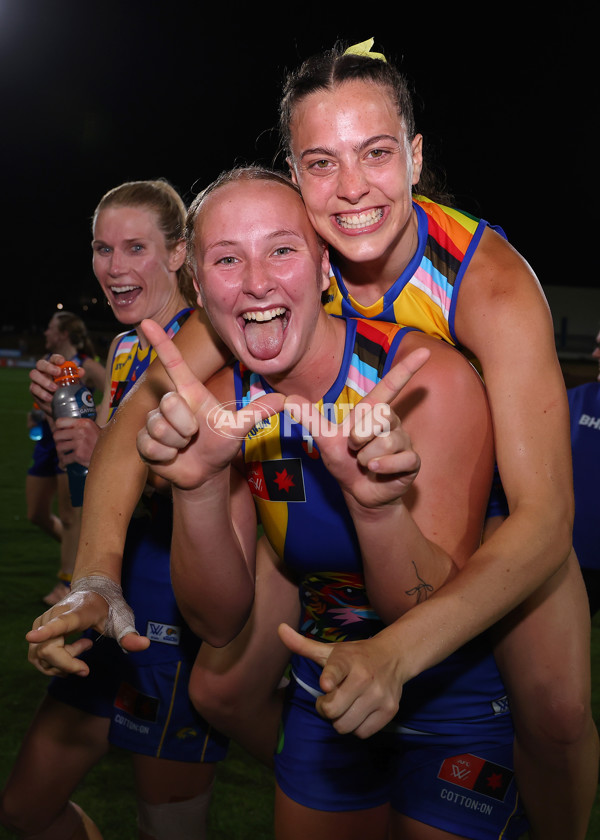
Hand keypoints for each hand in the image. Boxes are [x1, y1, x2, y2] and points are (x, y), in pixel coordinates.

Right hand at [26, 588, 148, 676]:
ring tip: (81, 648)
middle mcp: (52, 616)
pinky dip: (55, 663)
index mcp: (74, 613)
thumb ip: (130, 635)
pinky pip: (38, 657)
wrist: (92, 589)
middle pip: (49, 650)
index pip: (59, 624)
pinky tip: (71, 652)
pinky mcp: (35, 632)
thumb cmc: (107, 606)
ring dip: (62, 663)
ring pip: (42, 656)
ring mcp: (40, 624)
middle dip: (67, 664)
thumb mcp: (121, 619)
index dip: (46, 632)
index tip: (32, 636)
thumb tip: (145, 645)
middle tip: (86, 662)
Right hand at [29, 353, 84, 414]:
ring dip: (44, 381)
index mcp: (53, 366)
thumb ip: (76, 376)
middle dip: (48, 367)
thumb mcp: (72, 383)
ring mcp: (36, 379)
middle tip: (58, 373)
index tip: (62, 361)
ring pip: (34, 374)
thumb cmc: (66, 390)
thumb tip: (81, 371)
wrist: (59, 405)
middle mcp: (43, 371)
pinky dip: (42, 393)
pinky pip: (34, 388)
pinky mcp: (33, 389)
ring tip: (55, 389)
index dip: (57, 358)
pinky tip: (50, 398)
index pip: (53, 358)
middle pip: (41, 364)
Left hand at [53, 417, 99, 467]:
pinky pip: (64, 459)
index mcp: (83, 423)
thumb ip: (79, 427)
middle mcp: (81, 431)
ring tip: (64, 454)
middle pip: (56, 435)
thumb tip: (64, 429)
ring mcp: (80, 443)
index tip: (60, 433)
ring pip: (59, 447)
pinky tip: (64, 464)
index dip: (58, 428)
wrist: (111, 453)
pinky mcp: (79, 454)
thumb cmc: (101, 441)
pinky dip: (63, 463)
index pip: (60, 422)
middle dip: (58, 441)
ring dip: (60, 452)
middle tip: (62, 445)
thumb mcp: (92, 428)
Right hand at [137, 319, 283, 489]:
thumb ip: (258, 411)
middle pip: (169, 403)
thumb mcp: (239, 427)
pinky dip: (166, 455)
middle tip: (194, 435)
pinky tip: (172, 456)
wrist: (205, 473)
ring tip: (184, 446)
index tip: (148, 322)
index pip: (173, 363)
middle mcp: (169, 404)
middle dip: (187, 426)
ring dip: (176, 443)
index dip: (161, 342)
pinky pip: (151, 445)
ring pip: (159, 427)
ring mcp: (154, 422)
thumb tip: (285, 398)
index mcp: (190, 393)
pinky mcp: (144, 443)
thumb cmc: (220, 444)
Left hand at [278, 623, 403, 737]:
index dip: (330, 679)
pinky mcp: (390, 710)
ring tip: (345, 705)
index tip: (325, 684)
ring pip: (346, 726)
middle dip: (325, 709)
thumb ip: (303, 645)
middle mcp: (365, 677)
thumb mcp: (330, 650)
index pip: (336, 670)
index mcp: (347, 659)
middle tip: (329, 699)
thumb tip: (279, 629)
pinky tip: (359, 711)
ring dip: (340, 720)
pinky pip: (362, 733)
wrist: (393, 656)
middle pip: (333, 710)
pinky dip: (357, 727)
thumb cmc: (355, 655)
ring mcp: (379, 695)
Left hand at [284, 347, 428, 507]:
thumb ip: (310, 419)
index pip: (391, 385)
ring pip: (387, 441)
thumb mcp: (325, 440)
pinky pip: (400, 459)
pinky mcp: (412, 461)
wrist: (358, 493)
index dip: (406, 369)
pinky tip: (375, 471)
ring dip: (367, 457)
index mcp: (373, 412)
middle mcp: (392, 423)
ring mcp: (404, 442)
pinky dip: (382, 467)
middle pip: (381, 415)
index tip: (425, 352)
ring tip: (365, 463)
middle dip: (360, 436)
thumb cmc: (345, 462)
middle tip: (354, 449)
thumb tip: (288, 400)